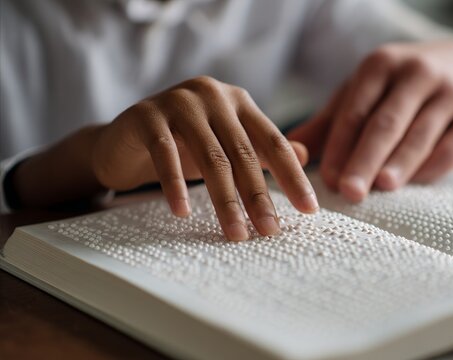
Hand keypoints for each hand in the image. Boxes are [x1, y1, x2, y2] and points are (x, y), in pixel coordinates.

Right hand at [92, 76, 318, 239]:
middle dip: (259, 197)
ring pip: (211, 158)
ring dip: (225, 201)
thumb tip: (305, 155)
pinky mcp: (146, 115)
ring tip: (235, 233)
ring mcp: (179, 102)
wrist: (124, 139)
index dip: (292, 176)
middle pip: (244, 153)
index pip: (273, 142)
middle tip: (270, 231)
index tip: (309, 209)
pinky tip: (183, 213)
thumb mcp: (226, 146)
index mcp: (238, 102)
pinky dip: (175, 186)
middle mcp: (213, 96)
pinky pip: (166, 154)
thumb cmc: (183, 145)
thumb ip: (262, 148)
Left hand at [288, 40, 452, 201]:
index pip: (355, 110)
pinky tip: (415, 183)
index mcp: (381, 65)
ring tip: (382, 187)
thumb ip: (329, 124)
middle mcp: (417, 73)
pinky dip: (433, 166)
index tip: (327, 179)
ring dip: (400, 163)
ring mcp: (452, 92)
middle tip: (349, 191)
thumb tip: (289, 153)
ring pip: (421, 133)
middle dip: (365, 159)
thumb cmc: (401, 89)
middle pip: (386, 122)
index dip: (340, 146)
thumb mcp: (364, 94)